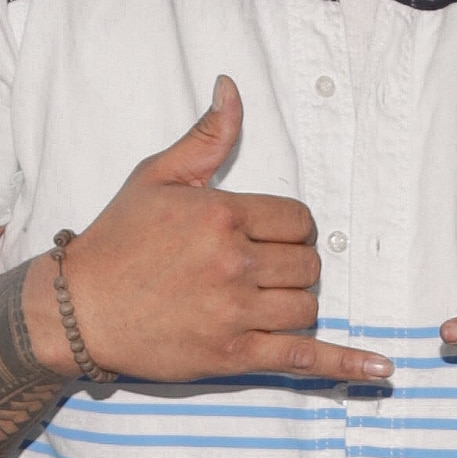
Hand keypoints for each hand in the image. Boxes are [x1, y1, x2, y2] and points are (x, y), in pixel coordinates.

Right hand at [48, 78, 392, 384]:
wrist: (76, 309)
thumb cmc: (116, 241)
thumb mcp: (157, 177)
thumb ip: (207, 137)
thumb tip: (232, 88)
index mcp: (223, 215)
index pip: (299, 221)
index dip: (291, 231)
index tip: (268, 239)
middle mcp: (234, 263)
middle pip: (307, 265)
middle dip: (292, 267)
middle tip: (258, 271)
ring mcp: (236, 312)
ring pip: (307, 306)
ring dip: (296, 303)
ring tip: (264, 301)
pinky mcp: (233, 354)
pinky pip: (302, 357)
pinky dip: (344, 363)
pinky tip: (380, 369)